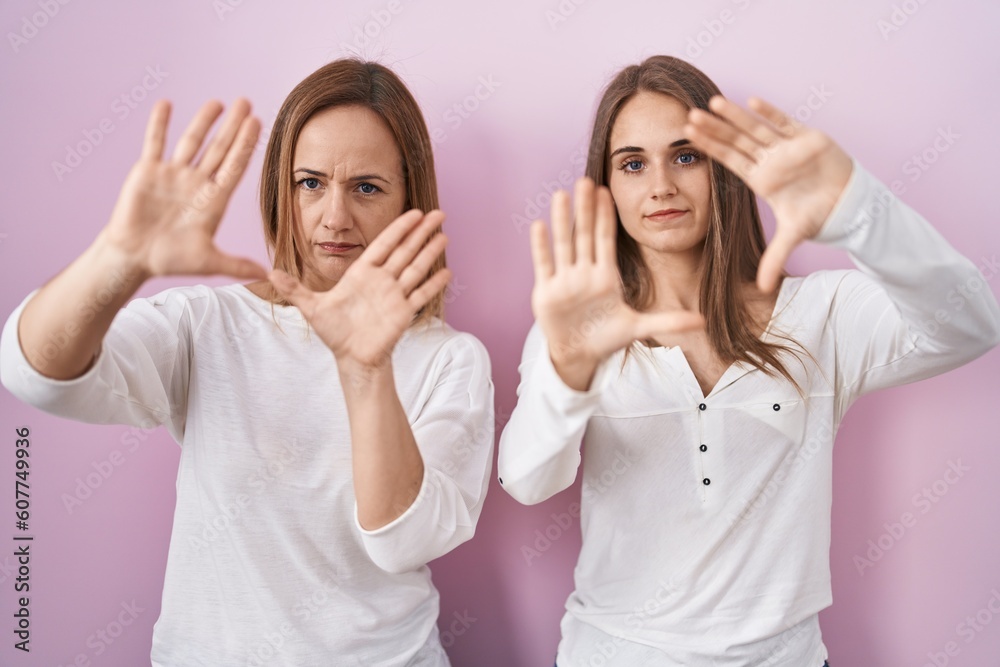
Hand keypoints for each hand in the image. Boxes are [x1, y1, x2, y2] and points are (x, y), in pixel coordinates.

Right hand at [100, 98, 266, 280]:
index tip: (258, 124)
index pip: (234, 166)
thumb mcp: (208, 261)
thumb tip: (266, 275)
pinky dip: (159, 124)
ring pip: (191, 142)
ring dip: (203, 121)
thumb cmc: (170, 260)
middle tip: (247, 103)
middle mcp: (196, 183)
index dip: (245, 146)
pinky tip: (166, 104)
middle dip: (233, 127)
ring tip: (218, 103)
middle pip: (219, 149)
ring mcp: (173, 175)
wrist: (133, 258)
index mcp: (213, 200)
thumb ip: (236, 265)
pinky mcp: (148, 172)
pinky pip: (155, 143)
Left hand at [269, 209, 450, 369]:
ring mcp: (395, 295)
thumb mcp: (311, 308)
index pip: (384, 244)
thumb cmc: (334, 332)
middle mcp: (382, 280)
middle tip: (439, 213)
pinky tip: (447, 272)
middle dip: (422, 232)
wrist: (351, 357)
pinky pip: (421, 295)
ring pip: (416, 268)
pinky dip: (434, 285)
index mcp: (362, 273)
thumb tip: (269, 273)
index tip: (414, 213)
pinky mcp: (403, 313)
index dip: (399, 228)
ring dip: (430, 252)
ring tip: (444, 235)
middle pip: (406, 250)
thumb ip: (294, 290)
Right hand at [530, 178, 704, 389]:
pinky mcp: (547, 292)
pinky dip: (541, 247)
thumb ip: (668, 322)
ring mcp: (565, 281)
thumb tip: (702, 320)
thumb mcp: (638, 328)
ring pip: (564, 244)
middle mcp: (585, 273)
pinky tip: (539, 225)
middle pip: (585, 235)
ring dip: (563, 221)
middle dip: (586, 209)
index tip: (607, 192)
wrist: (579, 354)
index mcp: (606, 277)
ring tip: (561, 194)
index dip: (606, 217)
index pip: (606, 241)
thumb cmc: (606, 337)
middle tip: (586, 180)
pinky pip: (544, 264)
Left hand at [683, 96, 853, 292]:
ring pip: (756, 128)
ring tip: (713, 103)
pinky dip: (770, 113)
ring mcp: (786, 147)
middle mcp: (769, 160)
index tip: (688, 136)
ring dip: (736, 116)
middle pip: (736, 141)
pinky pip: (785, 123)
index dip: (710, 148)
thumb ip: (775, 258)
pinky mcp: (807, 137)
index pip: (729, 160)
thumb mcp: (792, 237)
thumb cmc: (818, 215)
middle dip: (714, 129)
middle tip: (690, 116)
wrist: (848, 204)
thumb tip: (762, 288)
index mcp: (760, 179)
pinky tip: (752, 102)